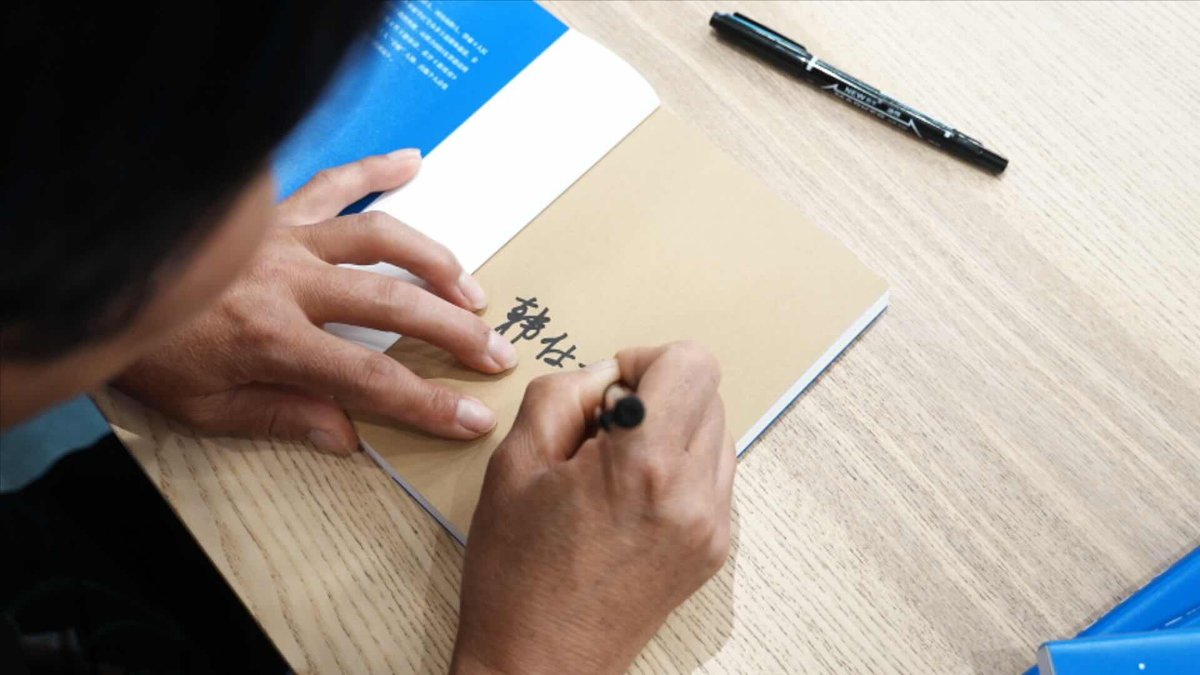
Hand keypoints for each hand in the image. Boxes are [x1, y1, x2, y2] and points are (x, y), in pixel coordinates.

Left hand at [114, 150, 518, 452]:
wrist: (98, 286)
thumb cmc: (151, 353)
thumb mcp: (205, 409)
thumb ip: (282, 418)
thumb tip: (349, 437)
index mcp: (274, 341)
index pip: (371, 379)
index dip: (429, 403)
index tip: (475, 417)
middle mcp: (291, 284)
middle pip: (394, 305)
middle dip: (454, 332)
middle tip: (497, 351)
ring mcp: (287, 240)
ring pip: (380, 240)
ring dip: (435, 263)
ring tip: (472, 291)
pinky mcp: (275, 213)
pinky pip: (333, 183)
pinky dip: (375, 170)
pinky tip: (413, 162)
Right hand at [452, 342, 734, 674]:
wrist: (539, 667)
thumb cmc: (517, 576)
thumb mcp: (514, 464)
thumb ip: (563, 395)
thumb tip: (605, 375)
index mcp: (644, 466)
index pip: (692, 363)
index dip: (646, 360)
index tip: (611, 389)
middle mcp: (693, 495)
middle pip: (709, 392)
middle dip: (658, 393)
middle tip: (604, 431)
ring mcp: (712, 527)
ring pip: (717, 431)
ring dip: (673, 429)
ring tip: (618, 468)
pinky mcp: (714, 550)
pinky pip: (715, 476)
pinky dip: (681, 467)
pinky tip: (633, 497)